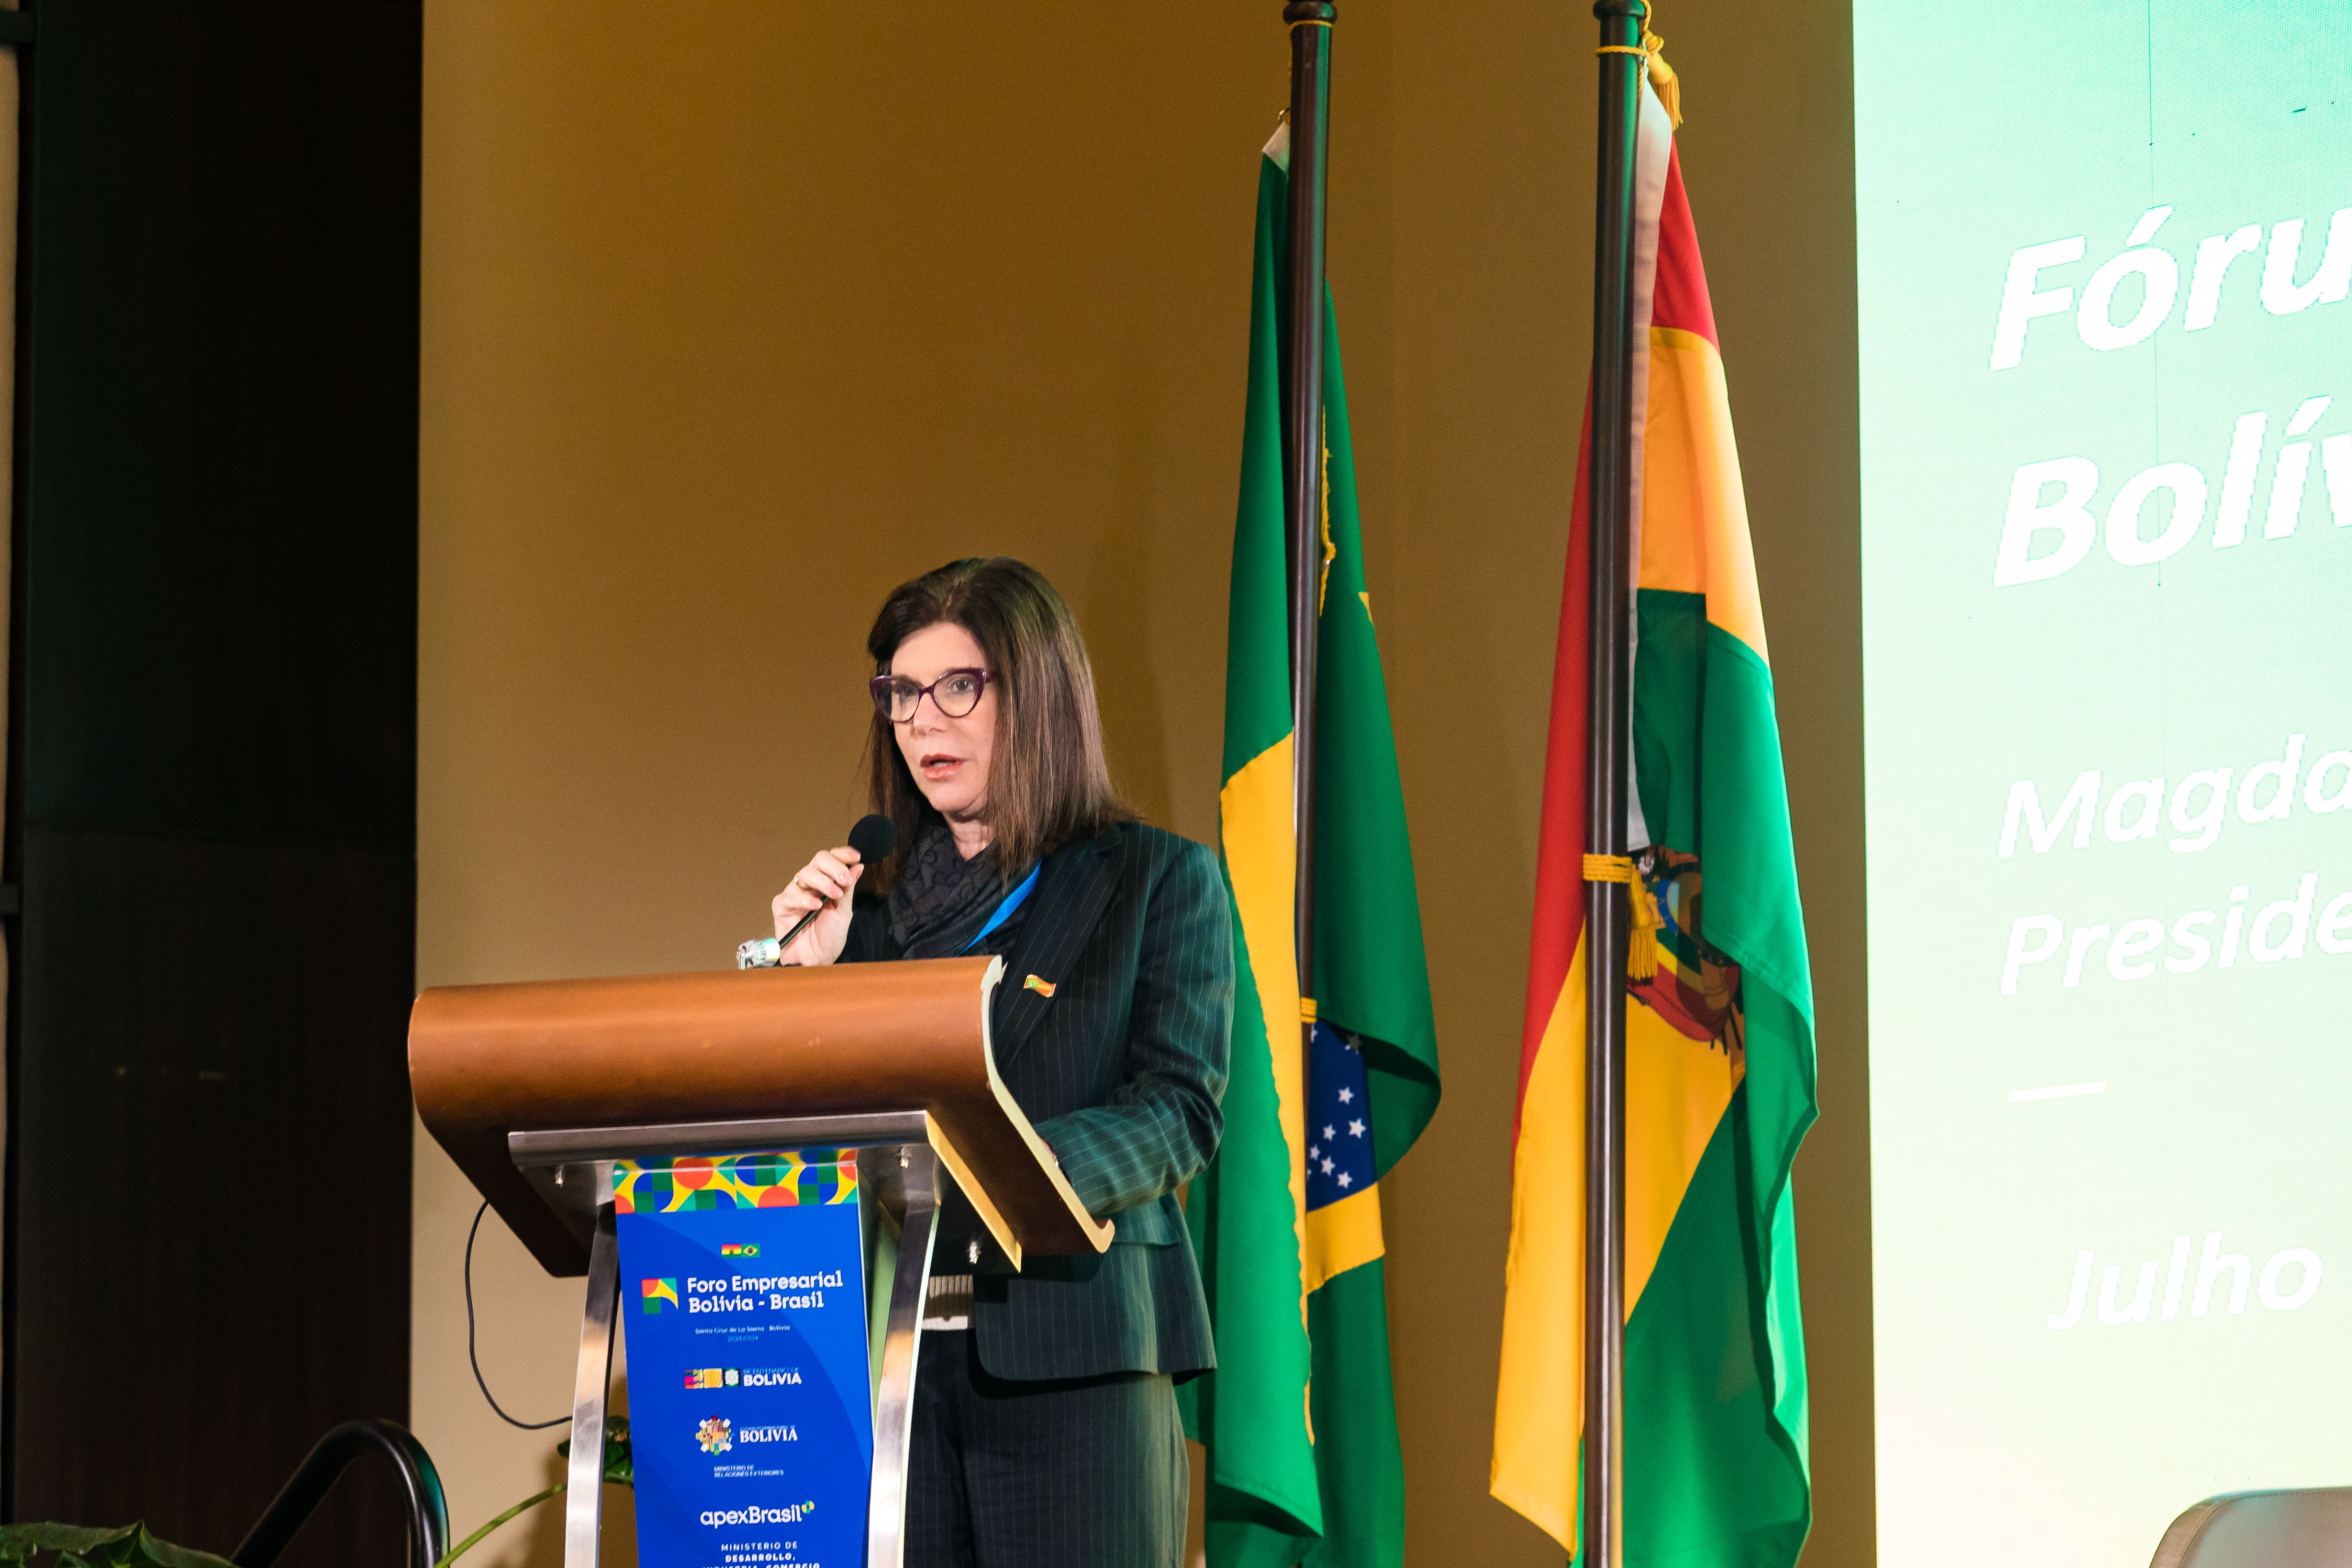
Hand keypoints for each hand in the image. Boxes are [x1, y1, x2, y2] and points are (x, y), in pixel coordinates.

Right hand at [770, 845, 864, 965]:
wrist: (817, 960)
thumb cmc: (829, 938)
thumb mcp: (844, 912)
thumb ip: (848, 888)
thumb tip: (858, 866)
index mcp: (826, 883)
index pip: (832, 859)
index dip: (842, 854)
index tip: (855, 856)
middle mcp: (810, 885)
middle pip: (818, 860)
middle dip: (834, 867)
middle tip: (844, 879)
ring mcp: (795, 893)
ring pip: (805, 874)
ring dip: (823, 882)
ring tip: (833, 895)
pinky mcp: (782, 906)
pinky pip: (791, 895)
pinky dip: (804, 899)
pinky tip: (815, 905)